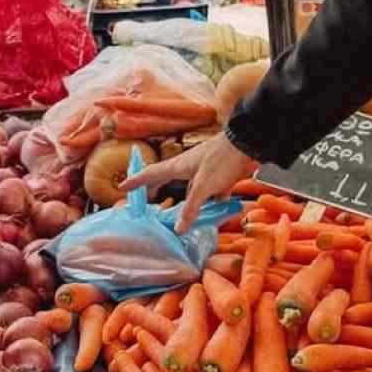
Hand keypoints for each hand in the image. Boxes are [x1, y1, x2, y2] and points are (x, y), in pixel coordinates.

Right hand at [119, 132, 257, 233]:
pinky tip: (212, 212)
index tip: (123, 187)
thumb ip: (191, 208)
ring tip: (179, 212)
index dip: (136, 181)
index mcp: (178, 166)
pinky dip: (208, 202)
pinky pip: (210, 192)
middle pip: (167, 179)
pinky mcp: (220, 175)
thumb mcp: (204, 186)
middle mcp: (189, 167)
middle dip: (157, 188)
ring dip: (184, 199)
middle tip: (148, 198)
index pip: (151, 174)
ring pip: (190, 187)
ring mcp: (204, 170)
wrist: (249, 144)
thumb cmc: (223, 159)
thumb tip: (178, 228)